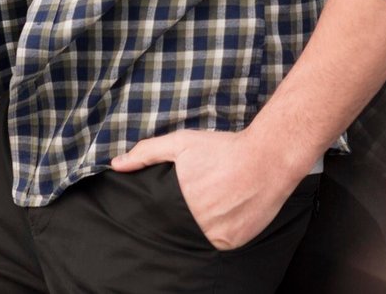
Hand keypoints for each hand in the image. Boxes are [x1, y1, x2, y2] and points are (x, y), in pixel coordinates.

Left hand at [111, 129, 306, 249]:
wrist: (268, 158)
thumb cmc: (224, 148)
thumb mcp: (183, 143)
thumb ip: (148, 152)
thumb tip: (117, 164)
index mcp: (179, 203)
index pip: (160, 218)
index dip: (164, 210)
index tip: (175, 201)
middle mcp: (196, 224)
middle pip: (179, 228)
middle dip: (185, 216)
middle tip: (199, 199)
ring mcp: (216, 236)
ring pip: (198, 238)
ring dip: (201, 226)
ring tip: (213, 205)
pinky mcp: (234, 242)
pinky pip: (220, 242)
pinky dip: (220, 231)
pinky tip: (227, 212)